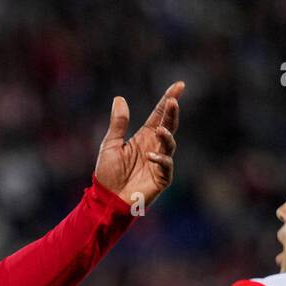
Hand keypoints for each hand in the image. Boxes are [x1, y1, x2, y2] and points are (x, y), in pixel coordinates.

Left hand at [94, 81, 183, 206]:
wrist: (107, 199)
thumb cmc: (108, 174)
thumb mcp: (110, 144)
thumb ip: (118, 124)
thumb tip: (119, 99)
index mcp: (144, 137)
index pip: (159, 115)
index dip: (168, 100)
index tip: (179, 86)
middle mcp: (154, 147)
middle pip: (168, 126)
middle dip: (172, 113)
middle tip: (174, 101)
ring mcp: (159, 163)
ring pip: (169, 145)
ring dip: (166, 136)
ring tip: (160, 129)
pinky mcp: (161, 179)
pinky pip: (165, 167)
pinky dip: (160, 160)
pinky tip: (150, 156)